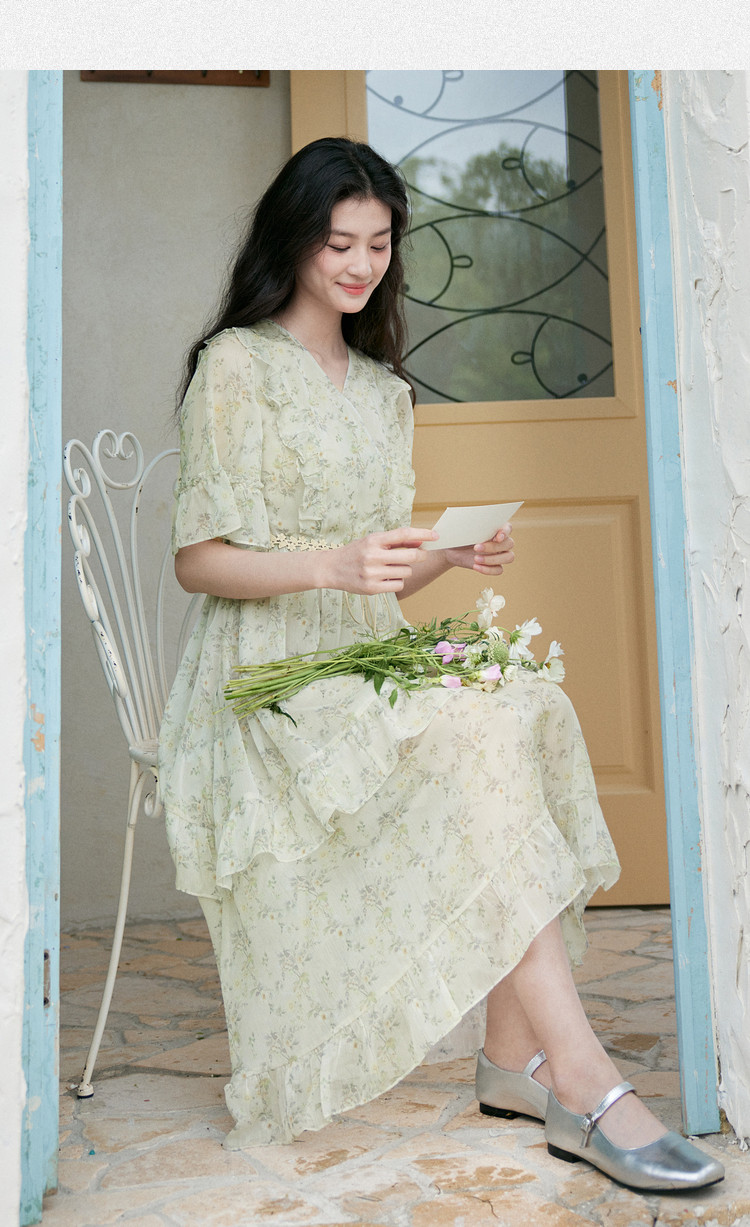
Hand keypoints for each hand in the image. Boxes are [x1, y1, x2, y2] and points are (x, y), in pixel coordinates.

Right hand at [323, 526, 438, 594]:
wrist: (332, 568)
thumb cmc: (356, 553)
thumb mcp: (372, 541)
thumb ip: (394, 541)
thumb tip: (419, 543)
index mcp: (373, 540)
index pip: (403, 534)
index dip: (422, 534)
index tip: (436, 536)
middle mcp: (373, 556)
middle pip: (410, 556)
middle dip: (421, 555)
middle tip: (422, 555)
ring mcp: (372, 573)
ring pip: (406, 572)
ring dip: (405, 570)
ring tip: (392, 568)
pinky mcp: (372, 588)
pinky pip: (398, 585)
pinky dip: (397, 581)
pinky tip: (387, 578)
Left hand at [442, 523, 514, 575]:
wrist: (452, 549)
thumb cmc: (459, 535)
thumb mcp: (462, 528)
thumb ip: (471, 525)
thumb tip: (474, 523)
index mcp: (496, 527)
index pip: (508, 528)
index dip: (505, 533)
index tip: (496, 537)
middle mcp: (502, 540)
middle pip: (509, 543)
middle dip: (493, 547)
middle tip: (476, 548)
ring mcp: (500, 554)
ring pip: (509, 557)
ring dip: (493, 559)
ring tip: (475, 559)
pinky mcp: (495, 565)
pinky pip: (499, 570)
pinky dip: (488, 569)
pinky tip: (475, 566)